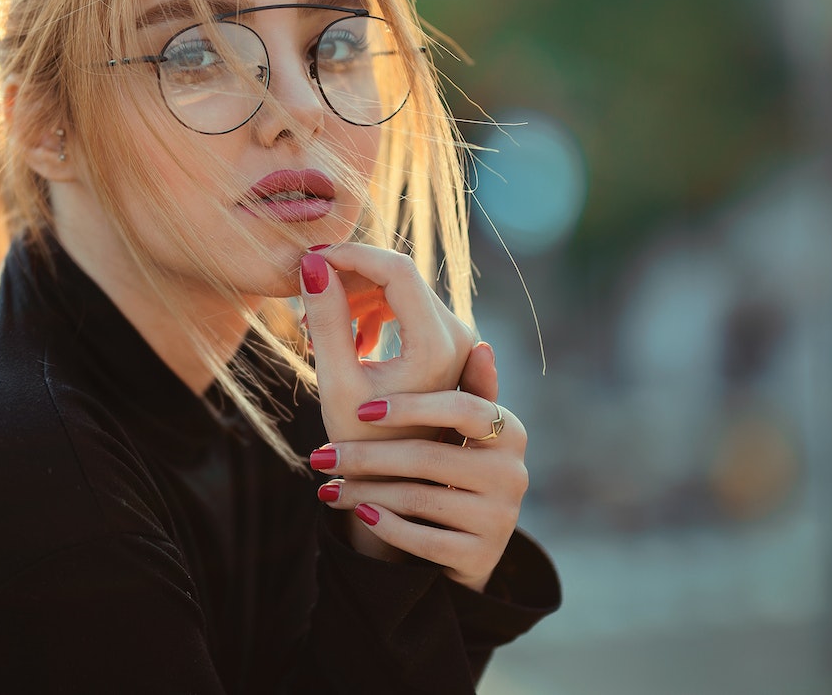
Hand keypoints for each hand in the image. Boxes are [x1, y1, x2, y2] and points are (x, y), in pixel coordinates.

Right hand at [299, 243, 476, 442]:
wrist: (396, 480)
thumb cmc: (363, 442)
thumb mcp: (336, 381)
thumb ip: (326, 320)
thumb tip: (311, 264)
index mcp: (435, 345)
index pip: (395, 270)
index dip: (350, 255)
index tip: (309, 259)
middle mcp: (456, 335)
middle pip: (398, 276)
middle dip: (347, 278)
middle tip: (305, 299)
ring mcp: (455, 338)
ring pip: (400, 288)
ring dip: (356, 297)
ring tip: (316, 330)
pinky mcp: (446, 343)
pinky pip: (406, 306)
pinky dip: (372, 312)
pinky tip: (349, 341)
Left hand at [301, 245, 528, 591]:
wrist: (453, 542)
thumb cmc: (428, 457)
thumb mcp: (424, 411)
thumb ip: (414, 354)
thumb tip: (348, 276)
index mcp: (502, 424)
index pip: (462, 407)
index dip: (409, 406)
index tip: (359, 404)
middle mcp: (513, 468)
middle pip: (431, 457)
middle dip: (369, 456)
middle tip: (319, 456)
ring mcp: (501, 514)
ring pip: (420, 500)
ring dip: (363, 494)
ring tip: (323, 486)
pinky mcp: (480, 554)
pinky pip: (422, 541)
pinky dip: (382, 528)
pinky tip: (354, 515)